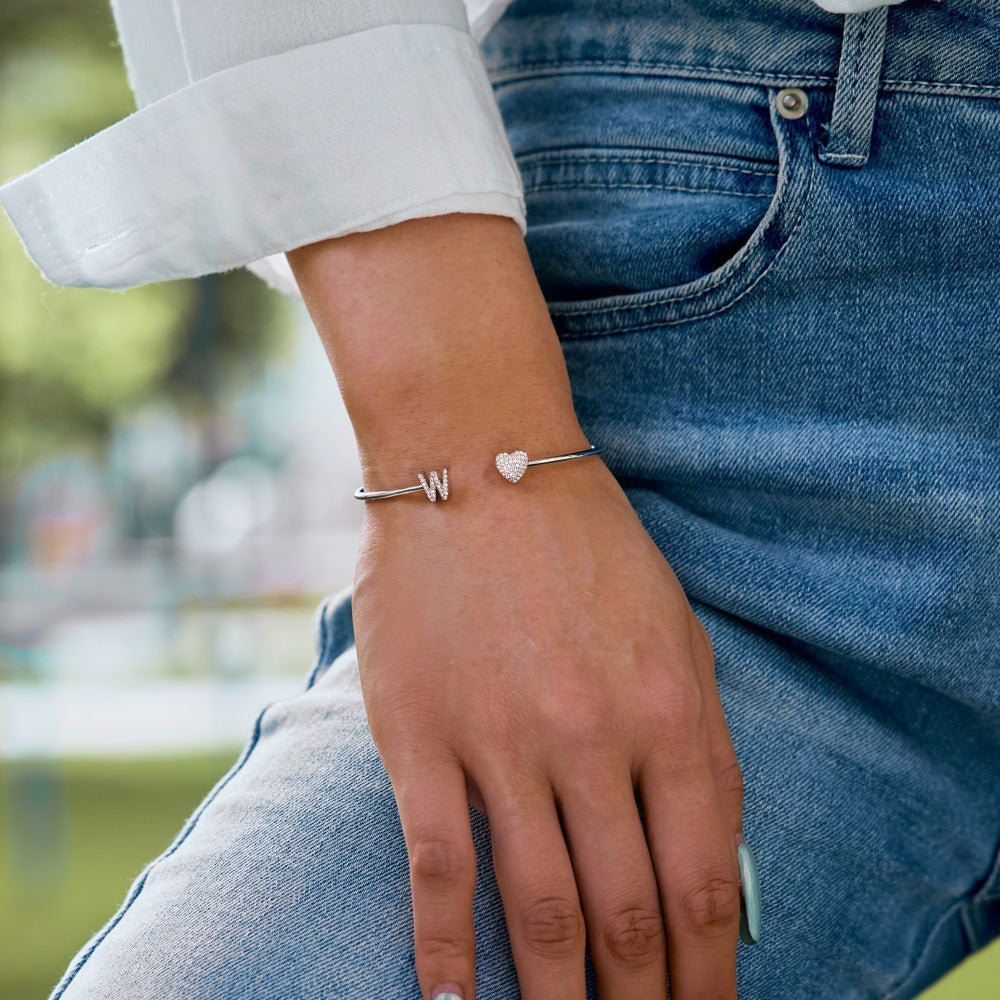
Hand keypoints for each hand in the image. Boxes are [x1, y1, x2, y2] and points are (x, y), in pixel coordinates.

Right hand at [352, 449, 744, 999]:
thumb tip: (719, 867)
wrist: (479, 465)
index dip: (709, 974)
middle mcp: (595, 741)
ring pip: (540, 912)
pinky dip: (443, 953)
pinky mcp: (423, 738)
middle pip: (628, 918)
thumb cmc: (587, 546)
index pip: (705, 885)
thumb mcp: (680, 633)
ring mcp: (504, 744)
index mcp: (672, 713)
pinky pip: (438, 870)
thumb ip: (704, 746)